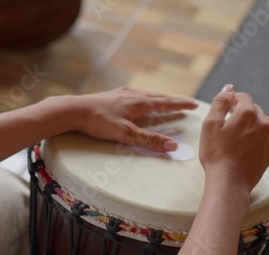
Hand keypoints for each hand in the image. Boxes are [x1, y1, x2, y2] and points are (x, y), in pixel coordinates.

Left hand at [69, 86, 197, 151]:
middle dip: (174, 100)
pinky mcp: (113, 96)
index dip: (181, 104)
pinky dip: (146, 98)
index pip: (166, 102)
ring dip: (161, 98)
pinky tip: (141, 100)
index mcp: (139, 103)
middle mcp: (133, 95)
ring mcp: (123, 94)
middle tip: (188, 102)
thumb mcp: (125, 134)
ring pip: (148, 95)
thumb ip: (149, 140)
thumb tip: (173, 146)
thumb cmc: (98, 121)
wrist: (73, 110)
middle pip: (159, 96)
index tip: (195, 104)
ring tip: (168, 100)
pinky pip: (136, 95)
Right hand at [199, 84, 268, 191]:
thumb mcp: (210, 124)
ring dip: (253, 123)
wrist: (229, 181)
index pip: (242, 97)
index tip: (224, 109)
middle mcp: (263, 122)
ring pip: (264, 121)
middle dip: (242, 112)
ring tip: (239, 135)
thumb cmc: (216, 153)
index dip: (231, 100)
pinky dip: (265, 135)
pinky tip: (255, 141)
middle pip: (253, 108)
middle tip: (228, 125)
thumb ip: (220, 102)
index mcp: (247, 113)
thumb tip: (229, 88)